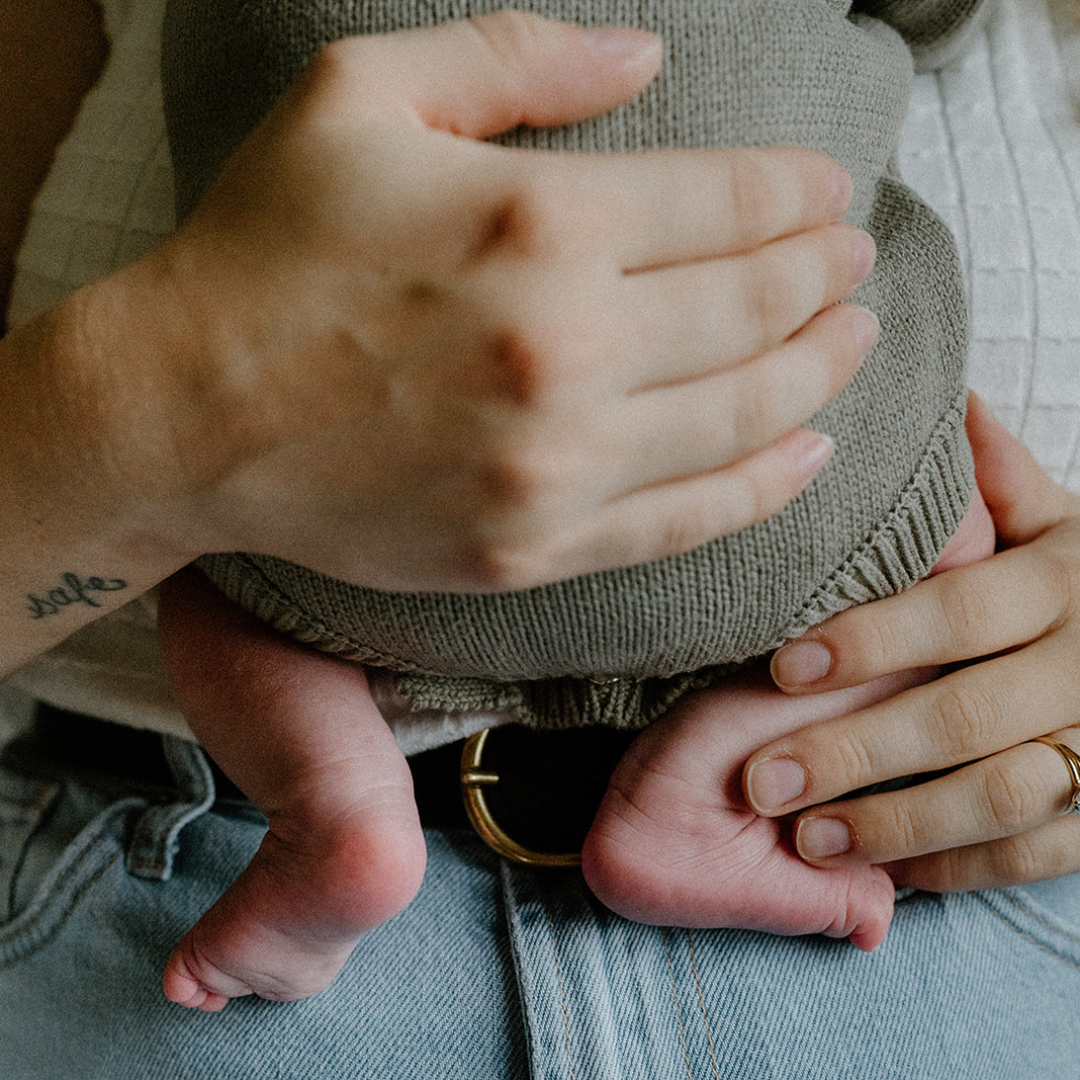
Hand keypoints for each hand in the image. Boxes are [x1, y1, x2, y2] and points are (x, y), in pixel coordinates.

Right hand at [136, 12, 874, 592]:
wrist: (184, 415)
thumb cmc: (264, 250)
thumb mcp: (361, 96)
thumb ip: (517, 57)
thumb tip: (646, 54)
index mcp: (536, 223)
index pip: (732, 204)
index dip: (801, 195)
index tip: (827, 194)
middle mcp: (565, 351)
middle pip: (759, 310)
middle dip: (828, 278)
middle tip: (853, 264)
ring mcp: (554, 466)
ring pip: (747, 418)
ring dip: (821, 373)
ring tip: (851, 342)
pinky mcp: (533, 548)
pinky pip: (687, 520)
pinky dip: (766, 485)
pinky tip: (808, 454)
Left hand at [743, 394, 1079, 890]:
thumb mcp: (1061, 522)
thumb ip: (1003, 479)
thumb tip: (947, 402)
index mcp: (1067, 579)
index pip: (962, 610)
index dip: (872, 640)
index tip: (783, 668)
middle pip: (966, 714)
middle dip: (857, 750)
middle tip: (762, 780)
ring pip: (1003, 795)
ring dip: (897, 823)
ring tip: (807, 837)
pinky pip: (1038, 852)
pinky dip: (961, 866)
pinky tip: (884, 869)